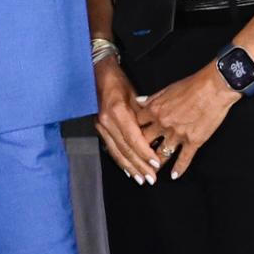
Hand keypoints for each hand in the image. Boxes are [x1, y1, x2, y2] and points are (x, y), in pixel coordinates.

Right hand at [92, 55, 161, 183]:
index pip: (133, 139)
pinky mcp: (98, 128)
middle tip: (151, 178)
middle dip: (139, 166)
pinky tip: (127, 169)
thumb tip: (155, 133)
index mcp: (117, 112)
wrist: (97, 74)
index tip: (156, 163)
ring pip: (116, 152)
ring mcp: (100, 126)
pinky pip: (110, 148)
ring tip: (141, 179)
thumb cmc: (118, 81)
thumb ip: (143, 115)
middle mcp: (106, 122)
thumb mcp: (134, 95)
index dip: (145, 153)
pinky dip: (120, 160)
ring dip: (130, 167)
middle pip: (125, 150)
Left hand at [137, 65, 241, 179]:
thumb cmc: (191, 85)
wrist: (213, 88)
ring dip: (156, 164)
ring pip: (162, 154)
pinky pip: (184, 158)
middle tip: (136, 160)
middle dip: (139, 152)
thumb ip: (151, 99)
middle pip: (145, 142)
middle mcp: (163, 124)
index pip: (135, 125)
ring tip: (152, 172)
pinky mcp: (193, 141)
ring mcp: (178, 134)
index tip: (128, 139)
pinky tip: (174, 175)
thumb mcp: (167, 89)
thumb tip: (138, 102)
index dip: (131, 132)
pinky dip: (179, 169)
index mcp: (155, 110)